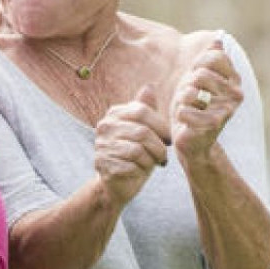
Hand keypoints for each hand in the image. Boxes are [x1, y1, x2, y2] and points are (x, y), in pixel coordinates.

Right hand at [93, 85, 171, 207]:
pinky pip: (131, 165)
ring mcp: (101, 145)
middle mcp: (104, 126)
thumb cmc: (135, 153)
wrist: (118, 182)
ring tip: (152, 163)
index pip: (142, 111)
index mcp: (114, 114)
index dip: (161, 126)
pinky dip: (141, 170)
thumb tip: (150, 86)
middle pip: (142, 132)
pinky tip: (139, 171)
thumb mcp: (144, 130)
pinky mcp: (102, 164)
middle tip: (162, 156)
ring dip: (151, 159)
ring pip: (138, 150)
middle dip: (158, 147)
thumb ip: (146, 109)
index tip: (168, 139)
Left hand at [170, 38, 243, 159]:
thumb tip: (218, 39)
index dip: (197, 65)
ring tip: (188, 108)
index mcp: (234, 80)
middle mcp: (236, 93)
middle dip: (187, 85)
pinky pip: (184, 110)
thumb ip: (209, 59)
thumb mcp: (198, 79)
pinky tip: (186, 121)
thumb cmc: (194, 106)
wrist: (194, 140)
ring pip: (191, 91)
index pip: (214, 57)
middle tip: (190, 97)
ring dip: (182, 100)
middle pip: (201, 74)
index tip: (196, 78)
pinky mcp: (214, 125)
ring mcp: (227, 109)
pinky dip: (180, 114)